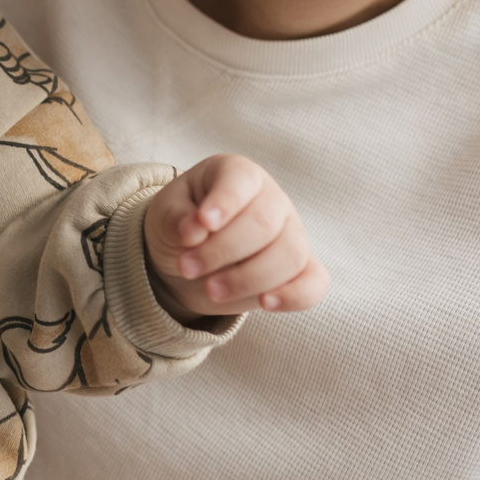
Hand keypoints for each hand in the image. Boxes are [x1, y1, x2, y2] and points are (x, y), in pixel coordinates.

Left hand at [144, 154, 328, 319]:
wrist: (189, 257)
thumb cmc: (180, 224)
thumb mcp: (165, 215)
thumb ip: (176, 219)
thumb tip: (193, 230)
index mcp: (238, 174)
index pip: (241, 179)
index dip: (225, 202)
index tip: (202, 223)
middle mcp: (273, 200)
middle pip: (264, 225)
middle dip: (222, 251)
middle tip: (186, 267)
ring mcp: (292, 234)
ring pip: (289, 256)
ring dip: (248, 278)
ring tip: (210, 290)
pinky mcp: (299, 270)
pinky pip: (314, 283)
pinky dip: (295, 296)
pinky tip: (265, 304)